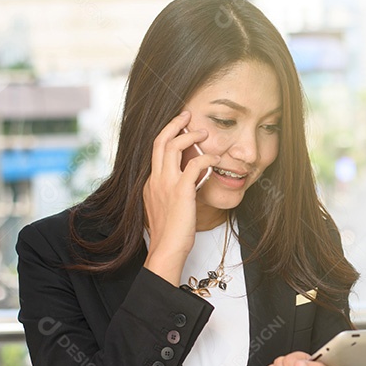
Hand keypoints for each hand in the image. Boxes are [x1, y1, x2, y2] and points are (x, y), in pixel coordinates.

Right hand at [142, 111, 218, 284]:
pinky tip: (215, 158)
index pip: (156, 151)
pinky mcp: (181, 192)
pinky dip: (206, 157)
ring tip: (203, 131)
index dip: (167, 135)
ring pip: (173, 146)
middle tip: (186, 114)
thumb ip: (171, 193)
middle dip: (174, 124)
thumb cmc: (169, 234)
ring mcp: (166, 184)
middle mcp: (154, 180)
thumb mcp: (165, 208)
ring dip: (189, 134)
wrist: (166, 250)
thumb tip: (187, 184)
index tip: (178, 126)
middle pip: (160, 141)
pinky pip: (194, 165)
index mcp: (150, 183)